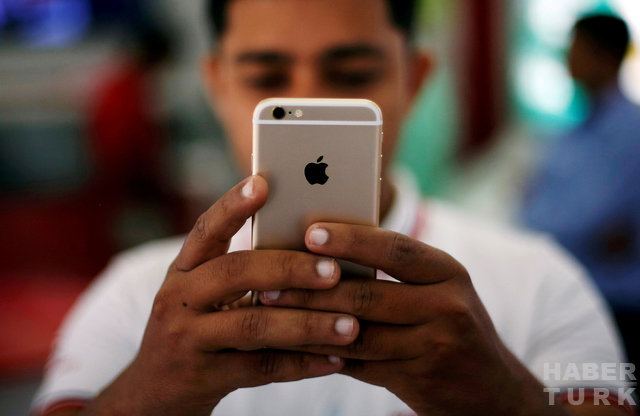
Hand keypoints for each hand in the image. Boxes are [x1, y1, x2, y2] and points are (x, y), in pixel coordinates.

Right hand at [81, 177, 359, 415]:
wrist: (154, 393)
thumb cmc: (197, 330)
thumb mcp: (206, 295)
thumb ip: (244, 272)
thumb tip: (316, 250)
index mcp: (184, 270)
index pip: (207, 229)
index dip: (233, 205)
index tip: (264, 183)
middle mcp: (179, 298)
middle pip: (235, 273)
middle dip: (289, 268)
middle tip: (334, 271)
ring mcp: (187, 338)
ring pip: (253, 326)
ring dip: (307, 325)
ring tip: (350, 325)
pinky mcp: (202, 377)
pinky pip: (261, 369)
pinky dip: (302, 364)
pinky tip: (336, 361)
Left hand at [258, 223, 568, 415]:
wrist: (492, 391)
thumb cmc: (451, 324)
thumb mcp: (437, 289)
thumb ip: (393, 272)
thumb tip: (321, 251)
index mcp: (448, 271)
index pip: (395, 248)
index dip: (351, 240)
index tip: (309, 232)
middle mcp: (447, 305)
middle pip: (369, 294)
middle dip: (312, 288)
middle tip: (267, 281)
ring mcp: (436, 345)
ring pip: (358, 333)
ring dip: (308, 323)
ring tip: (271, 312)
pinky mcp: (420, 379)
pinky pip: (361, 365)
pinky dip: (325, 354)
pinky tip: (295, 345)